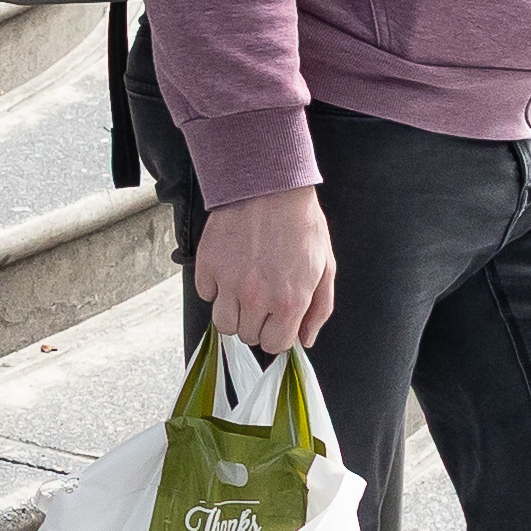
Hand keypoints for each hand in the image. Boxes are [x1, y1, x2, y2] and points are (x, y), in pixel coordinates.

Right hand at [195, 185, 336, 352]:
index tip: (276, 321)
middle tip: (261, 301)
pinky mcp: (208, 265)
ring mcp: (228, 282)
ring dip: (232, 313)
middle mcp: (257, 298)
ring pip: (222, 323)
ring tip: (241, 292)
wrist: (269, 186)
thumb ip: (318, 310)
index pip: (275, 344)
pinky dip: (214, 288)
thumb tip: (306, 339)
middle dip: (256, 323)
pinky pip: (205, 294)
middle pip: (247, 336)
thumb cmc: (300, 224)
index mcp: (289, 302)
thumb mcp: (325, 268)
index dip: (277, 334)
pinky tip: (228, 270)